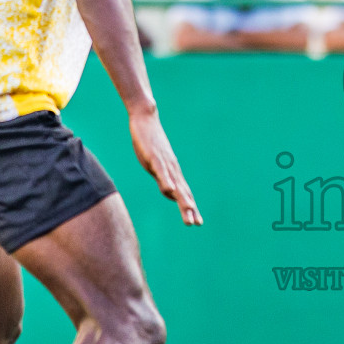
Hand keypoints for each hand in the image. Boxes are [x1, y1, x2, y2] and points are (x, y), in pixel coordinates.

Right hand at [129, 106, 202, 225]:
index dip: (191, 208)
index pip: (184, 194)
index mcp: (172, 173)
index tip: (198, 222)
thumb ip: (164, 179)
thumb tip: (171, 193)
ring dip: (182, 198)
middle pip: (183, 192)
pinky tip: (170, 191)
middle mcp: (172, 169)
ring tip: (189, 211)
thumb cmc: (150, 143)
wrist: (146, 119)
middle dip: (189, 208)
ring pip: (175, 183)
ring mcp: (165, 163)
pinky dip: (166, 181)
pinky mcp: (155, 156)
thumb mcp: (156, 166)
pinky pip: (161, 171)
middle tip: (196, 224)